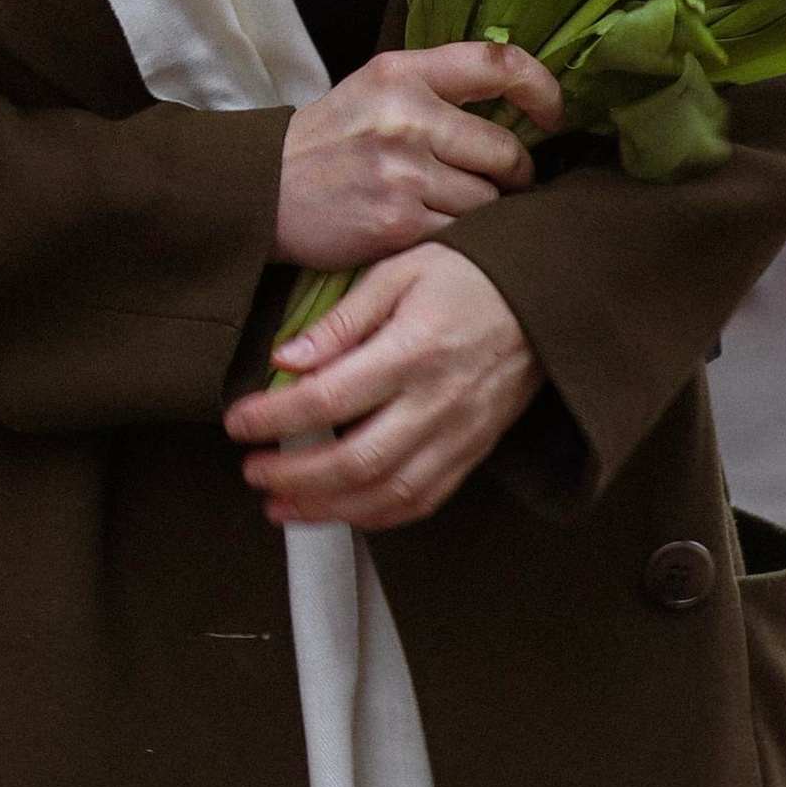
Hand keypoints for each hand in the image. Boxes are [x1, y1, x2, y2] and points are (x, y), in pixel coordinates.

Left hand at [225, 244, 544, 531]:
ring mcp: (459, 434)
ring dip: (327, 509)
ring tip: (280, 505)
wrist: (547, 298)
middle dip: (294, 476)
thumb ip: (342, 320)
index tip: (238, 422)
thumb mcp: (400, 271)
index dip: (274, 417)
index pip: (329, 398)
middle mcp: (437, 402)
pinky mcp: (473, 453)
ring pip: (388, 495)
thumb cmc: (467, 275)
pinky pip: (422, 501)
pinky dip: (375, 515)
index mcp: (413, 350)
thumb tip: (286, 359)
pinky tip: (338, 510)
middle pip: (356, 461)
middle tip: (252, 471)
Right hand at [272, 43, 561, 270]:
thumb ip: (437, 86)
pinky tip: (440, 232)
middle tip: (502, 183)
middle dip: (514, 173)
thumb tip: (520, 97)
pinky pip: (463, 234)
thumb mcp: (374, 88)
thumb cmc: (329, 140)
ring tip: (460, 209)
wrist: (264, 192)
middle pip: (505, 150)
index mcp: (402, 73)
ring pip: (489, 199)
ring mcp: (403, 173)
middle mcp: (406, 117)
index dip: (543, 88)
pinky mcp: (398, 223)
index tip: (556, 114)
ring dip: (487, 211)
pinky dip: (461, 238)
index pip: (499, 63)